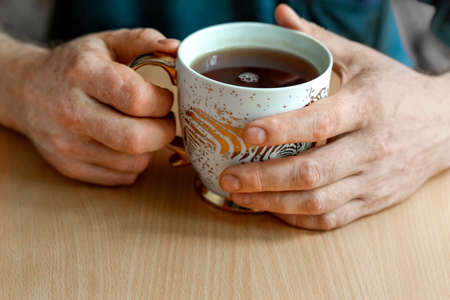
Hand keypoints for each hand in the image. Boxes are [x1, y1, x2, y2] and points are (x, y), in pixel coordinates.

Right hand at [9, 29, 178, 184]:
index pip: (136, 99)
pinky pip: (123, 177)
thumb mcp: (106, 43)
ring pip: (134, 162)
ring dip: (150, 148)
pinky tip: (124, 144)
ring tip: (142, 128)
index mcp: (83, 73)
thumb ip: (144, 41)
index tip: (163, 98)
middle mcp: (71, 111)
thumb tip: (176, 50)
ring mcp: (68, 145)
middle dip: (163, 131)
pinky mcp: (70, 168)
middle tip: (162, 120)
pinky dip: (134, 163)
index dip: (162, 102)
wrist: (27, 91)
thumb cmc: (76, 66)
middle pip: (136, 139)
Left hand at [219, 4, 449, 229]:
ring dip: (273, 203)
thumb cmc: (396, 90)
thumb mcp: (361, 60)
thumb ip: (319, 41)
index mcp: (367, 107)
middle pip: (312, 172)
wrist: (446, 125)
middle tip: (228, 176)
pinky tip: (273, 208)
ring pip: (317, 202)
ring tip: (239, 196)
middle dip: (263, 179)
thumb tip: (281, 15)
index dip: (282, 129)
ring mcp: (372, 179)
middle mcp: (371, 147)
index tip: (246, 132)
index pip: (320, 122)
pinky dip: (297, 218)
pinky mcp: (374, 202)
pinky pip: (331, 220)